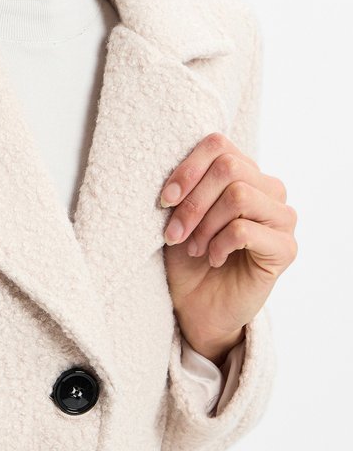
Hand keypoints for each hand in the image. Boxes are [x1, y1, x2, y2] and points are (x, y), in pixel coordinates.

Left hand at [160, 132, 297, 364]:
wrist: (198, 306)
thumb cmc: (188, 255)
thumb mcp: (179, 214)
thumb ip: (186, 185)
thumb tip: (169, 164)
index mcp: (244, 172)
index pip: (219, 144)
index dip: (188, 168)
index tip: (164, 199)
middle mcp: (269, 189)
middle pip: (229, 168)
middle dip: (193, 202)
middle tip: (173, 233)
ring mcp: (282, 217)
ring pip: (239, 195)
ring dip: (205, 224)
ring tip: (194, 247)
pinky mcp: (285, 248)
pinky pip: (245, 230)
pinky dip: (219, 244)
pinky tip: (213, 258)